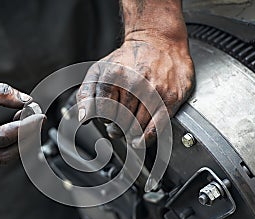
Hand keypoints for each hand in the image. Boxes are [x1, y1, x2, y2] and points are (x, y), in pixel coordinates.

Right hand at [0, 72, 43, 163]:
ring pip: (0, 156)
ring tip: (27, 120)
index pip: (2, 137)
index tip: (39, 116)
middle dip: (25, 139)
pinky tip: (15, 125)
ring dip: (17, 141)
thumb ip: (1, 94)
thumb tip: (27, 101)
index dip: (25, 128)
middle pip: (4, 154)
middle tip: (37, 120)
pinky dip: (7, 141)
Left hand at [76, 38, 194, 147]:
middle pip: (120, 122)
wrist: (160, 41)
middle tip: (118, 126)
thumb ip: (86, 94)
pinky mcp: (170, 98)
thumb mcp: (99, 70)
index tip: (107, 117)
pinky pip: (157, 127)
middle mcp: (135, 83)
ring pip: (137, 127)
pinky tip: (140, 140)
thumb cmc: (128, 58)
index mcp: (114, 76)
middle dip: (117, 129)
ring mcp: (154, 91)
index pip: (103, 113)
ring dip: (130, 134)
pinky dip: (147, 138)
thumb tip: (84, 118)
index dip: (104, 118)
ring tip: (129, 130)